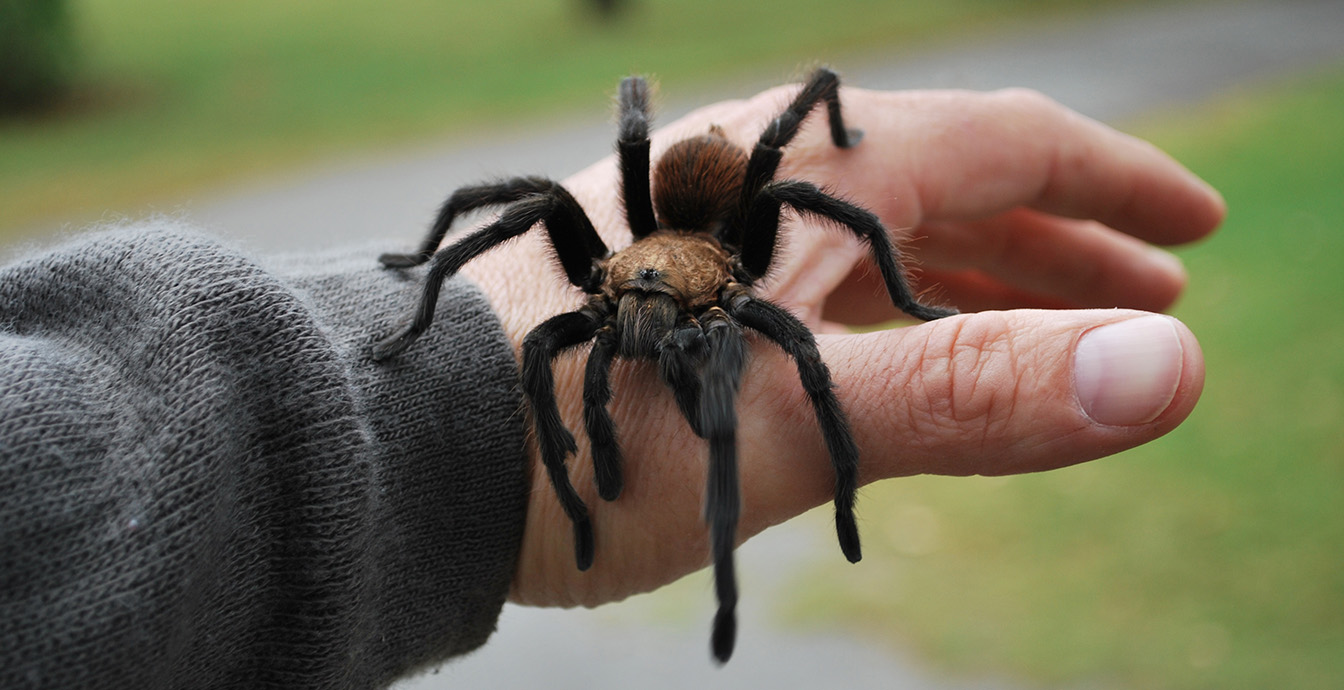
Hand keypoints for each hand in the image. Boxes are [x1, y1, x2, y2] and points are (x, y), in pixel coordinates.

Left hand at [459, 84, 1223, 607]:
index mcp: (809, 176)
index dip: (1112, 184)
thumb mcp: (796, 420)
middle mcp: (765, 182)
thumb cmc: (595, 430)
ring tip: (1058, 329)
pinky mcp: (681, 293)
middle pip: (949, 186)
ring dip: (976, 278)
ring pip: (880, 240)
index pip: (1003, 143)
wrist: (410, 453)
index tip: (1197, 228)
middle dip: (1059, 241)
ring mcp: (721, 236)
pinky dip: (889, 317)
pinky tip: (913, 356)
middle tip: (1151, 299)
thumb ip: (978, 389)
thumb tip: (1167, 367)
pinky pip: (817, 287)